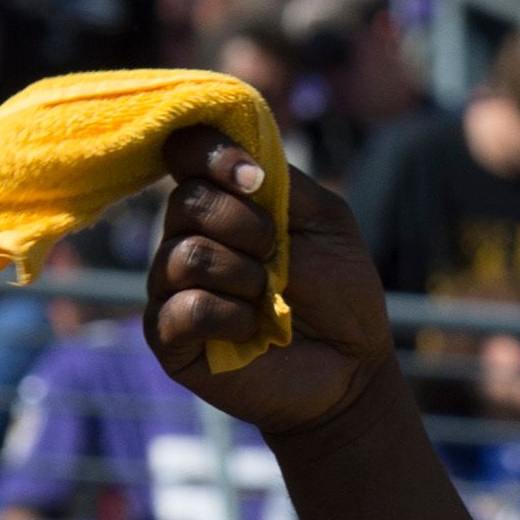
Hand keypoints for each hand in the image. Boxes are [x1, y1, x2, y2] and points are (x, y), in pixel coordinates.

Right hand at [144, 127, 394, 439]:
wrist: (350, 368)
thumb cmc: (339, 293)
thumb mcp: (326, 221)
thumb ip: (282, 180)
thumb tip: (237, 155)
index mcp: (220, 202)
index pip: (183, 151)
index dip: (209, 153)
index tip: (255, 179)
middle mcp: (186, 237)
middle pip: (186, 202)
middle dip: (245, 226)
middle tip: (278, 256)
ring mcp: (171, 287)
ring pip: (186, 255)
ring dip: (244, 276)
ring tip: (270, 299)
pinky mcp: (169, 336)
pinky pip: (186, 307)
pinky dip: (230, 315)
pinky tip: (254, 329)